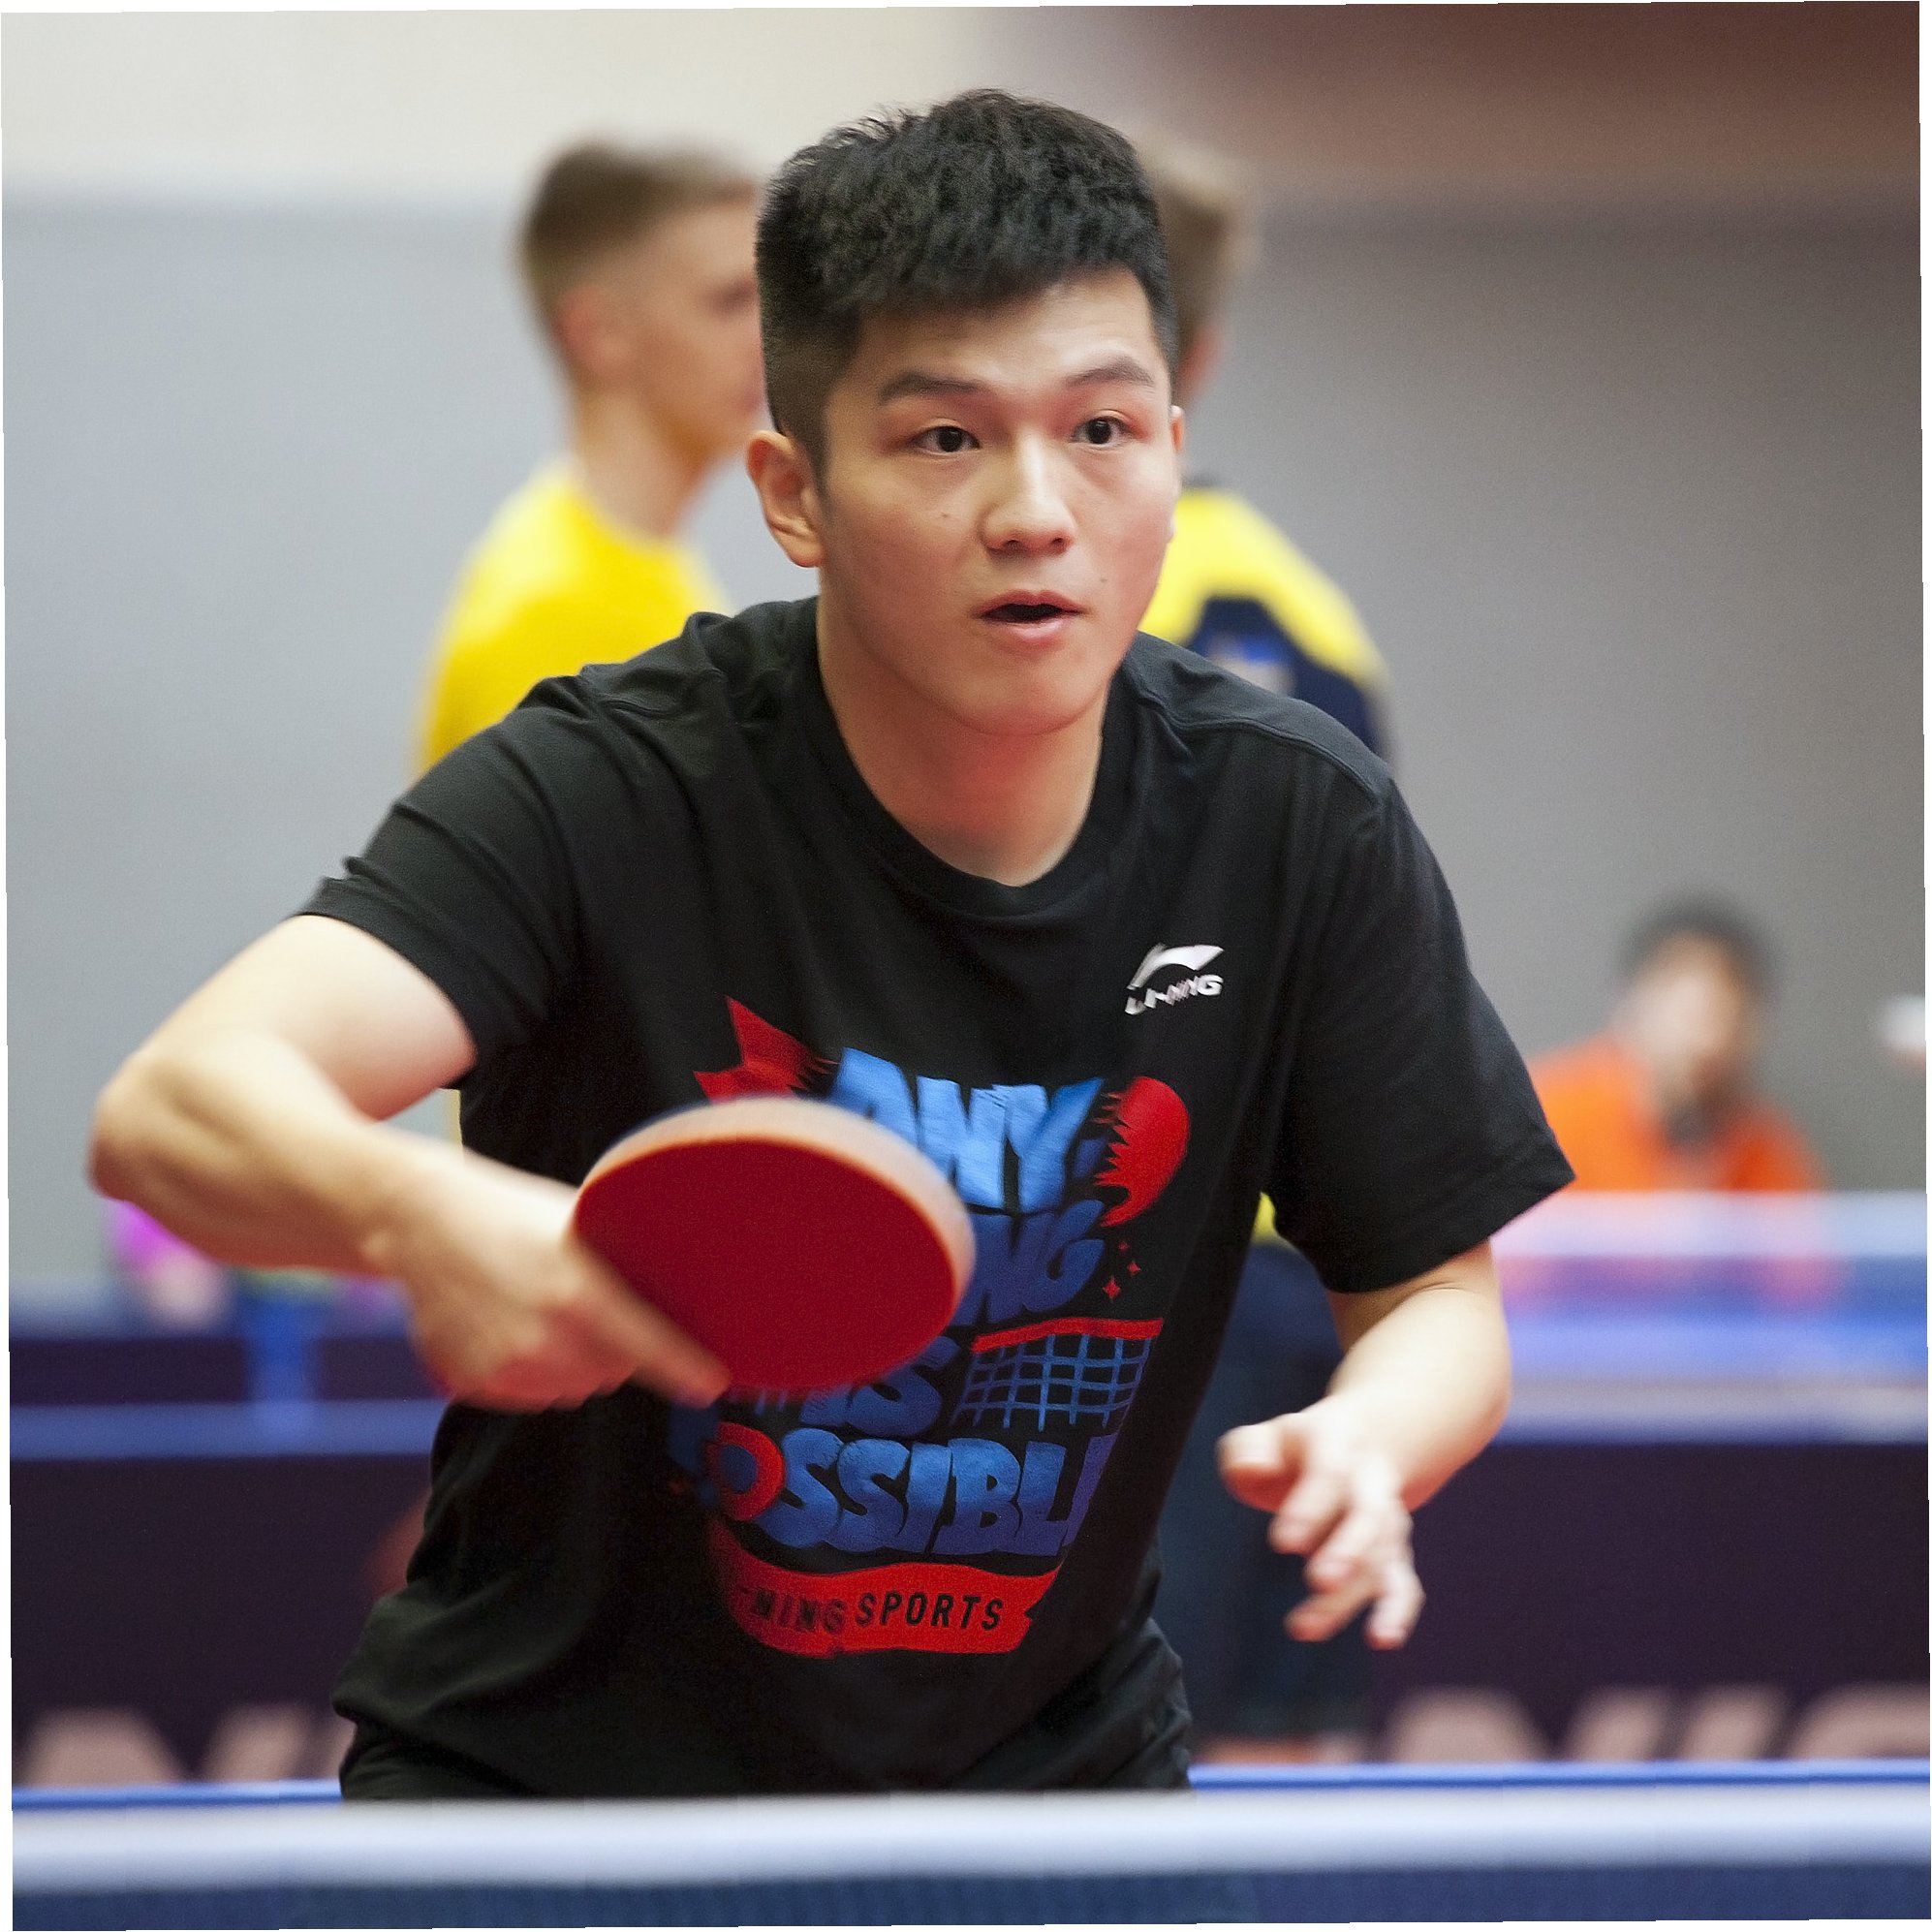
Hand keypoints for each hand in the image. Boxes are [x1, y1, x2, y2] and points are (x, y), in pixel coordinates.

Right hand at [367, 1148, 729, 1411]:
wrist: (420, 1221)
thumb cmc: (511, 1213)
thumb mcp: (575, 1223)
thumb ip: (619, 1265)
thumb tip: (681, 1291)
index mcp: (576, 1290)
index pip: (646, 1342)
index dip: (683, 1366)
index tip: (712, 1383)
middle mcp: (543, 1336)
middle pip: (614, 1370)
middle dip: (614, 1347)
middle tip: (584, 1303)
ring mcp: (505, 1366)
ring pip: (575, 1387)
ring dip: (574, 1362)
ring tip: (543, 1309)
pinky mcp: (474, 1384)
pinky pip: (532, 1394)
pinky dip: (533, 1371)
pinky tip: (511, 1325)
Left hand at [1217, 1395, 1422, 1649]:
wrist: (1350, 1447)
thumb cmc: (1288, 1451)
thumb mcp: (1260, 1439)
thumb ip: (1247, 1451)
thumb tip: (1257, 1470)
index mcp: (1335, 1442)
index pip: (1329, 1472)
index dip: (1310, 1508)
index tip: (1282, 1543)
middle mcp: (1370, 1480)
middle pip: (1369, 1514)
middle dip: (1348, 1550)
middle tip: (1320, 1581)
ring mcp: (1386, 1517)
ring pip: (1381, 1557)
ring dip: (1350, 1595)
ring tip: (1307, 1628)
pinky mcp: (1392, 1553)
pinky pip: (1403, 1582)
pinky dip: (1397, 1610)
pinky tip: (1382, 1638)